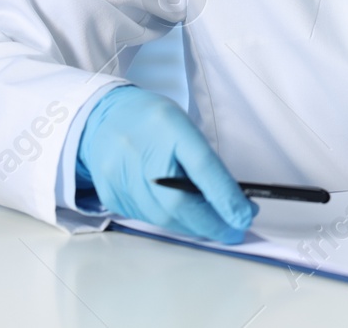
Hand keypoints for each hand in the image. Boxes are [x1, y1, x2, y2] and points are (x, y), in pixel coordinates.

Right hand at [75, 85, 256, 242]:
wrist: (102, 118)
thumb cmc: (151, 123)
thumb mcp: (183, 127)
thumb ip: (205, 162)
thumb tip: (231, 200)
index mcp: (167, 126)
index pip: (201, 166)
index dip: (225, 196)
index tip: (245, 217)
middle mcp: (140, 152)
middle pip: (179, 203)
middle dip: (213, 223)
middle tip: (235, 230)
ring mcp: (122, 177)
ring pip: (165, 218)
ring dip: (194, 226)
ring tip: (213, 225)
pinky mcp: (113, 196)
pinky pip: (148, 218)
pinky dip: (171, 221)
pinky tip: (183, 217)